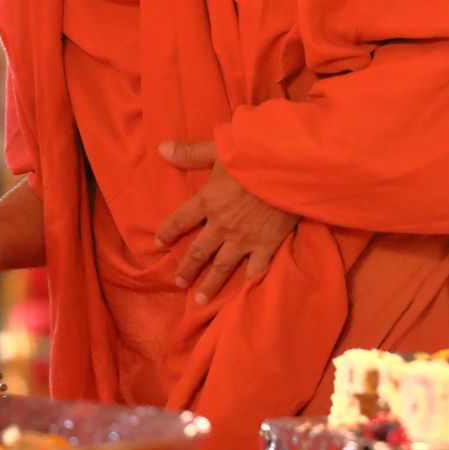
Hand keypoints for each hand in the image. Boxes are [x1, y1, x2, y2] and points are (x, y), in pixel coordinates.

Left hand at [154, 140, 298, 304]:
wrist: (289, 170)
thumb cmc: (254, 155)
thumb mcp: (219, 148)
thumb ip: (190, 152)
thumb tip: (161, 149)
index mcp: (208, 200)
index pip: (181, 219)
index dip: (168, 231)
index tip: (158, 243)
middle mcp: (221, 225)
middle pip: (198, 251)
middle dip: (187, 268)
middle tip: (178, 282)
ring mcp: (244, 239)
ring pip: (222, 266)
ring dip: (209, 284)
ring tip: (199, 300)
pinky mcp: (267, 245)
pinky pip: (255, 270)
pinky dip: (248, 285)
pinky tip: (242, 298)